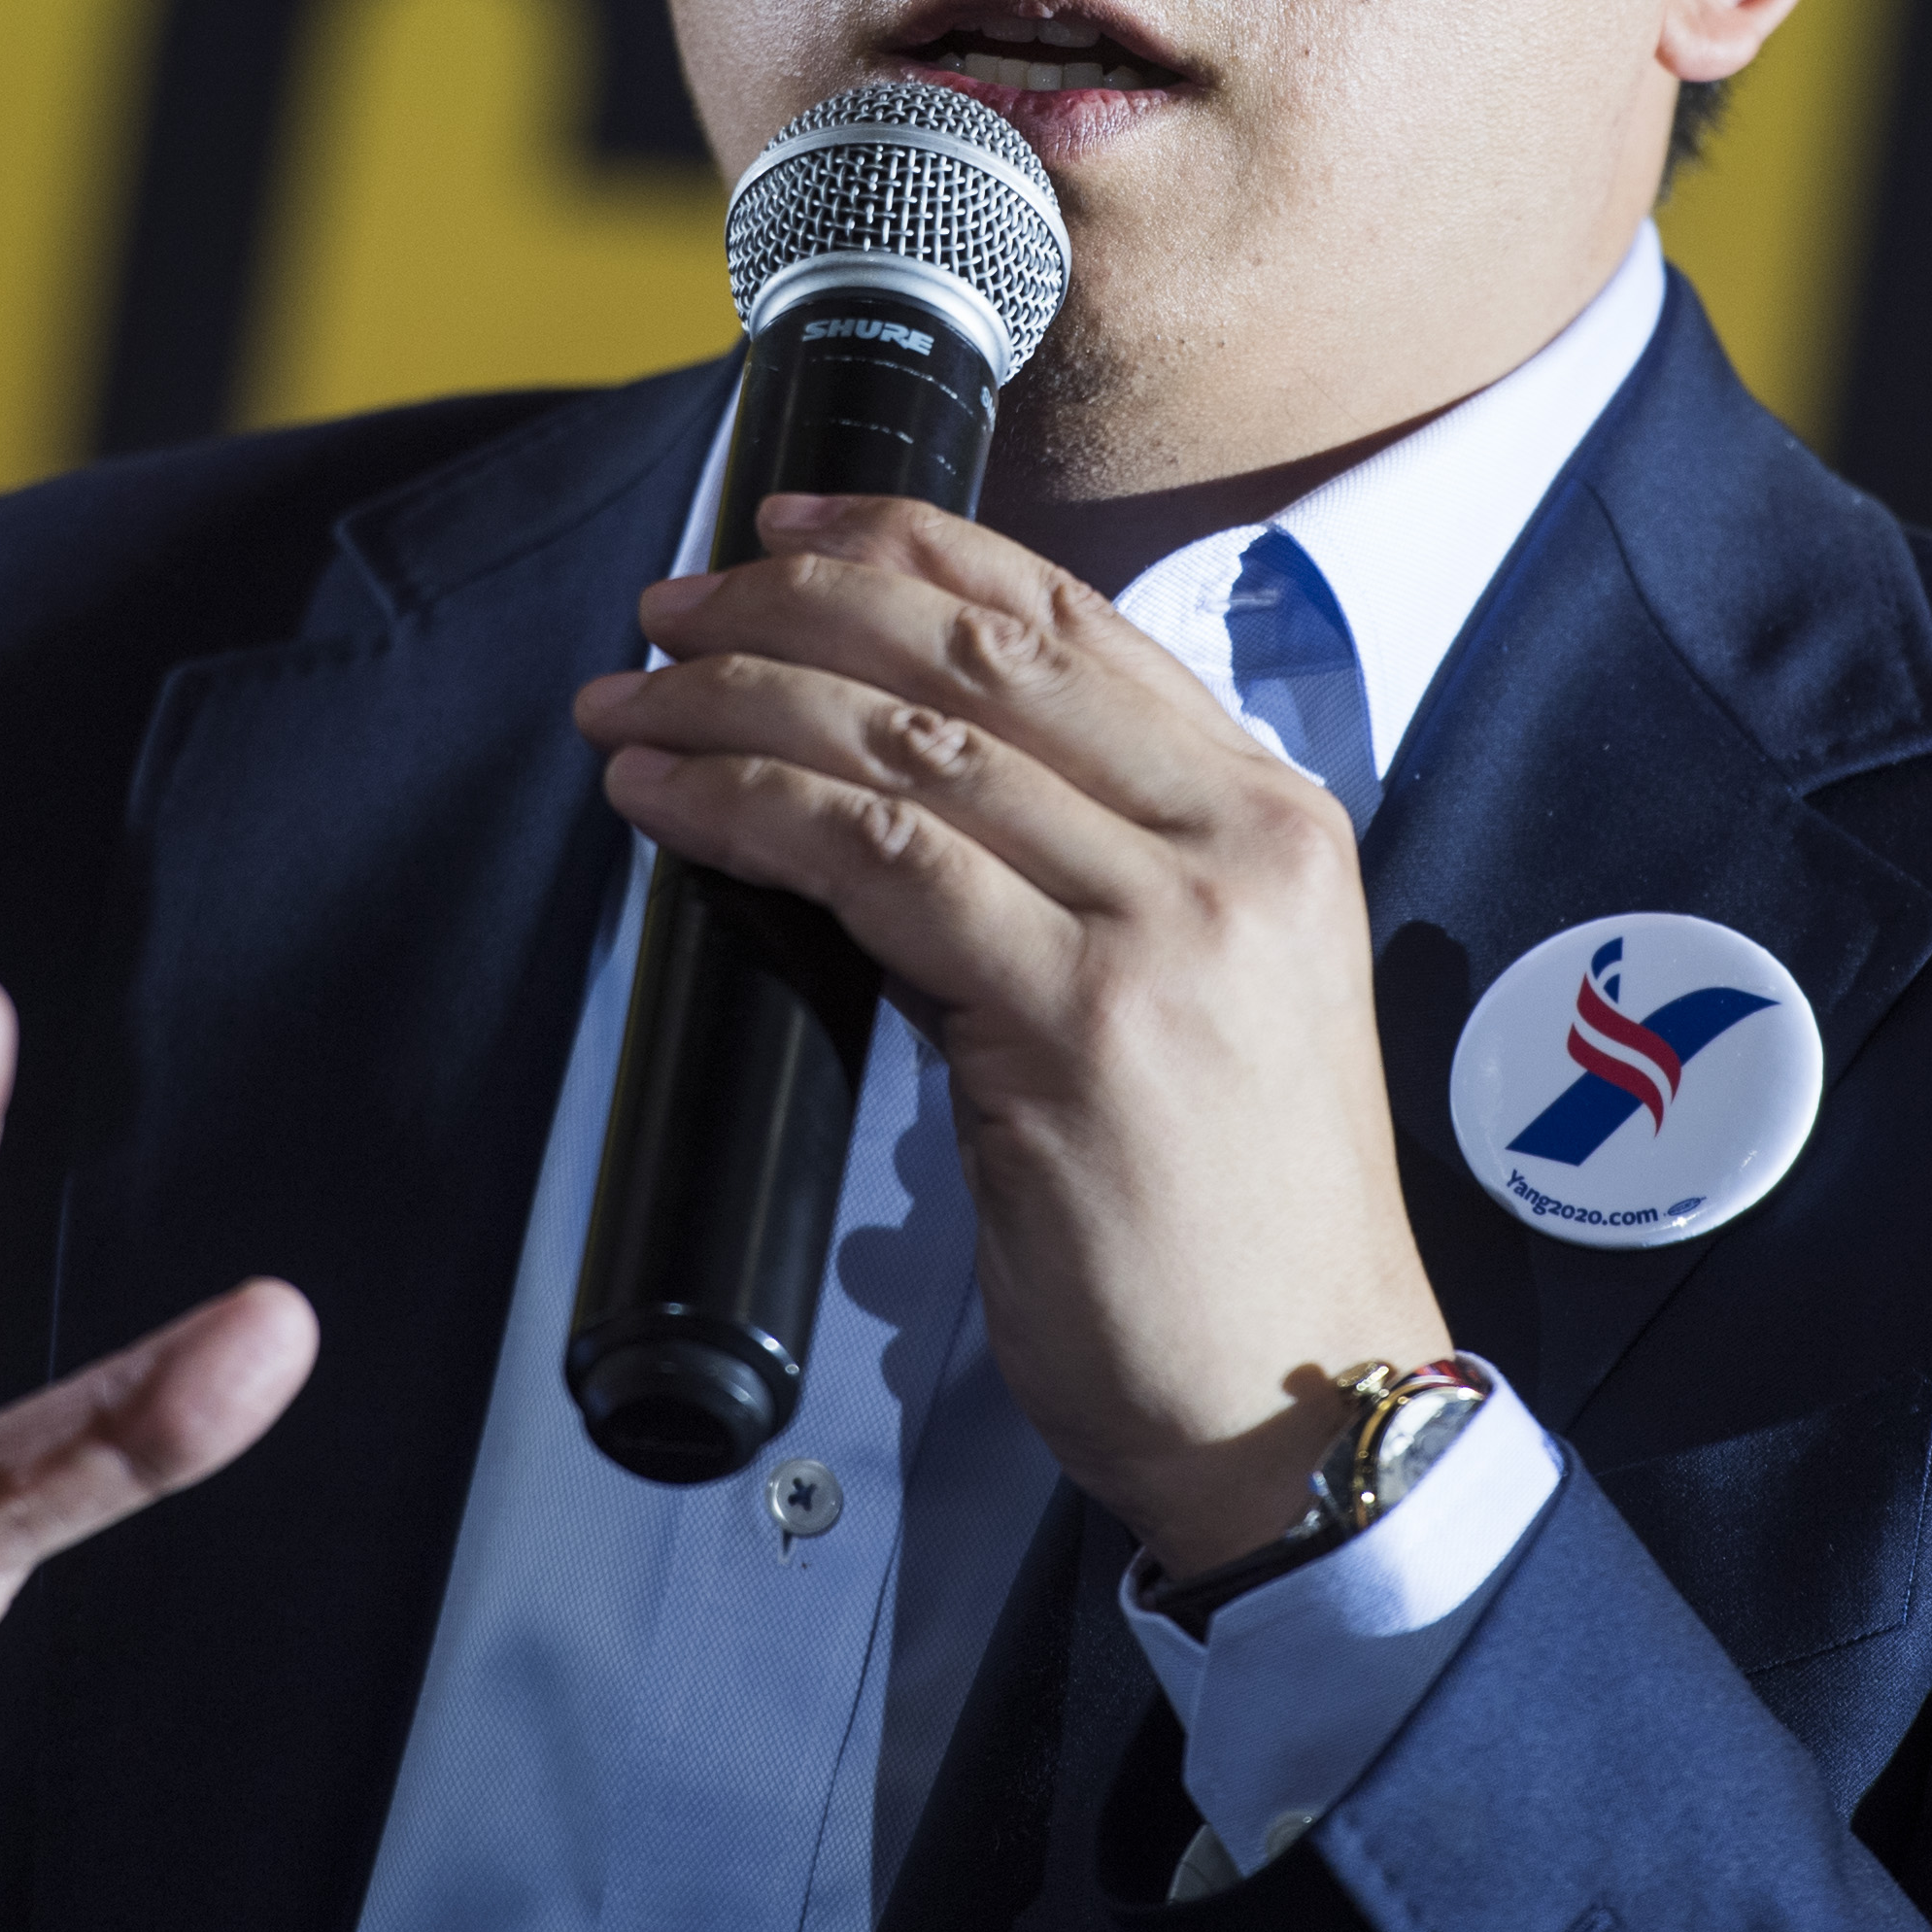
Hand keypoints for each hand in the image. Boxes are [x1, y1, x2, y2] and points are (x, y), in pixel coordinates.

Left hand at [573, 495, 1448, 1575]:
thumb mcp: (1203, 998)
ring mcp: (1166, 928)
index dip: (914, 551)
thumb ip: (1093, 878)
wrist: (1301, 1402)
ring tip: (631, 706)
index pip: (1070, 624)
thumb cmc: (1229, 1228)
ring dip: (740, 705)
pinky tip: (669, 801)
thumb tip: (897, 801)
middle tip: (668, 607)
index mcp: (1271, 820)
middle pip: (979, 661)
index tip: (790, 528)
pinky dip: (750, 812)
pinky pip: (877, 865)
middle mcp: (1234, 845)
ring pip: (910, 751)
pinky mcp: (1080, 1023)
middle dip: (798, 605)